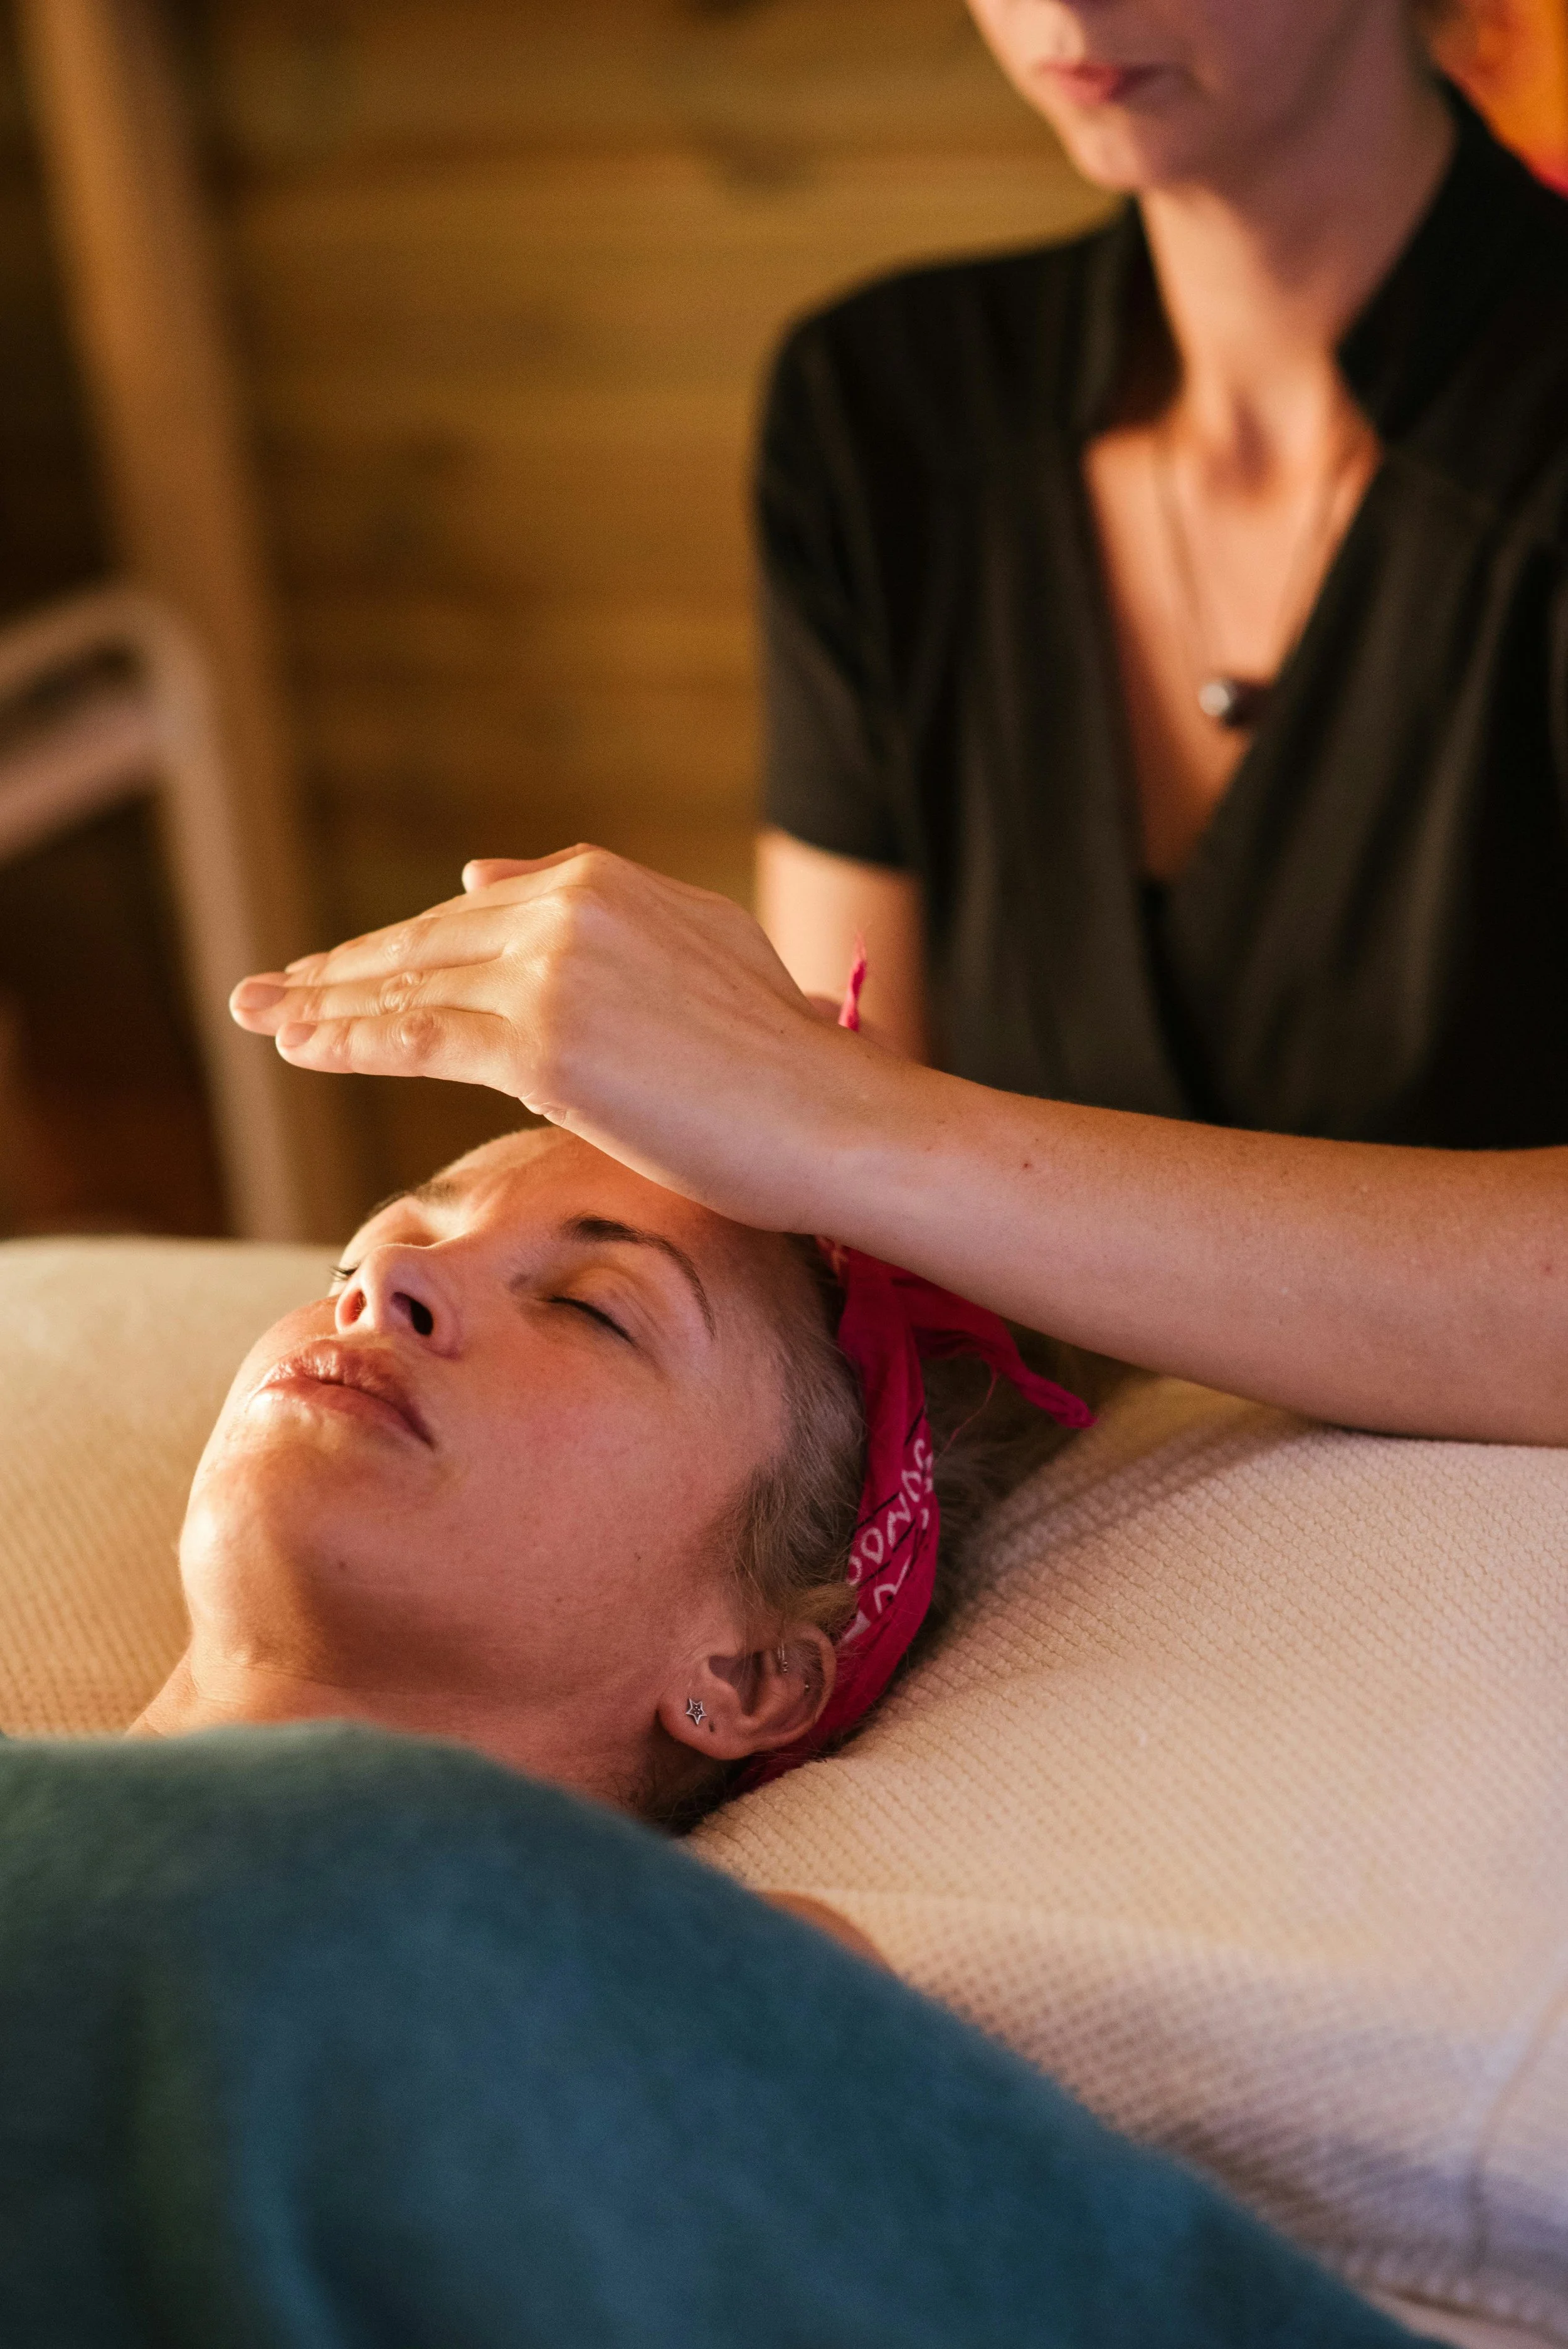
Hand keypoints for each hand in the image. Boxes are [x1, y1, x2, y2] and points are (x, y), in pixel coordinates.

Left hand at [229, 847, 871, 1228]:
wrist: (828, 1114)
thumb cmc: (778, 1057)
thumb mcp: (692, 946)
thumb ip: (591, 908)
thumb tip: (480, 871)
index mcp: (602, 881)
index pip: (470, 914)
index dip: (396, 947)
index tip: (337, 970)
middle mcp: (568, 908)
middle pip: (424, 942)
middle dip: (337, 972)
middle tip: (265, 992)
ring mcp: (551, 972)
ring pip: (408, 987)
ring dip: (322, 1006)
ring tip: (259, 1017)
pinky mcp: (540, 1044)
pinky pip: (417, 1040)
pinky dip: (347, 1041)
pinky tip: (297, 1047)